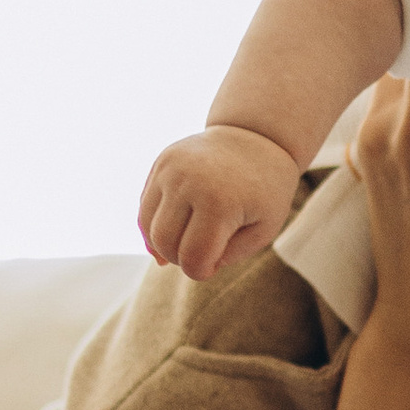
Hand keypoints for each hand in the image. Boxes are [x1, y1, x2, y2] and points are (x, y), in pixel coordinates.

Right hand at [140, 125, 303, 278]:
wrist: (258, 138)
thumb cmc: (265, 191)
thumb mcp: (262, 230)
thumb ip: (224, 256)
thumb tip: (168, 263)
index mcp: (220, 202)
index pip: (193, 259)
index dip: (202, 271)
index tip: (215, 264)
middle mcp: (189, 182)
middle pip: (165, 244)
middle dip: (180, 259)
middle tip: (203, 252)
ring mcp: (171, 169)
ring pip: (148, 227)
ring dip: (165, 243)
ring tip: (190, 238)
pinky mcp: (161, 163)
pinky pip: (145, 207)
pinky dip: (155, 224)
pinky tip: (176, 225)